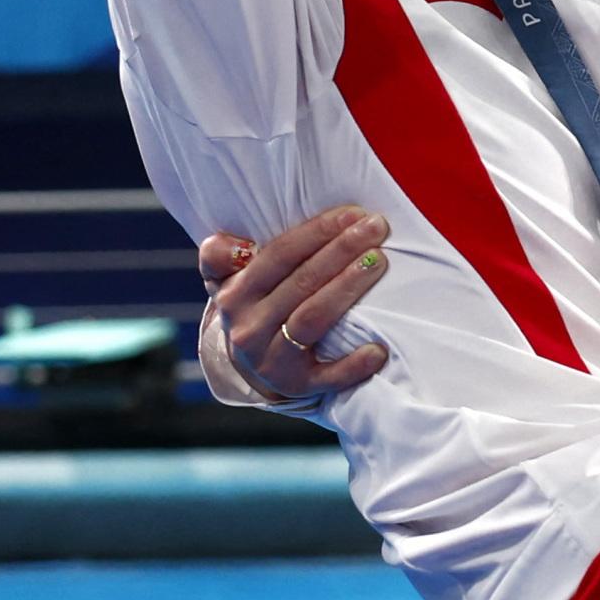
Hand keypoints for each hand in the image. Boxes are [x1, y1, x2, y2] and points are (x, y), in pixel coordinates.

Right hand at [201, 205, 392, 400]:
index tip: (352, 213)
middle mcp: (248, 328)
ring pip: (313, 318)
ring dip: (348, 288)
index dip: (316, 232)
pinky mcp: (297, 386)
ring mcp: (272, 360)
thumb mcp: (227, 280)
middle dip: (342, 251)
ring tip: (379, 262)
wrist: (253, 367)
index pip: (278, 256)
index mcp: (234, 295)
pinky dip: (353, 365)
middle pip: (301, 282)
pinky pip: (328, 377)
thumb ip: (220, 255)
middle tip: (376, 228)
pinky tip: (378, 350)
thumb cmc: (254, 307)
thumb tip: (235, 244)